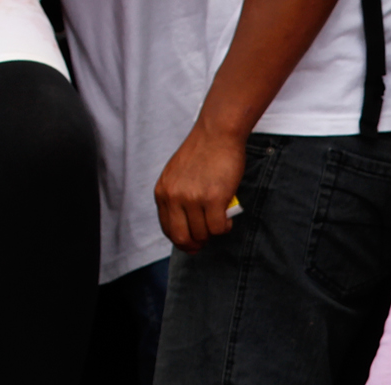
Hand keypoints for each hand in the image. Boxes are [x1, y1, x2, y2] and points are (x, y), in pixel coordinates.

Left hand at [154, 125, 246, 253]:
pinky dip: (224, 227)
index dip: (181, 240)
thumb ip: (176, 197)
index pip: (167, 228)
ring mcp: (193, 199)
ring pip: (202, 234)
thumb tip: (185, 223)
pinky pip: (218, 228)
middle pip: (182, 237)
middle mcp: (174, 197)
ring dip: (213, 232)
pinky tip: (227, 217)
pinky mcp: (213, 199)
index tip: (192, 243)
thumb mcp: (177, 175)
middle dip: (195, 244)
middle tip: (206, 242)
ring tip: (221, 220)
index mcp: (163, 192)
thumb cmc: (202, 152)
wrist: (217, 134)